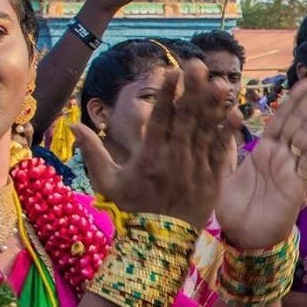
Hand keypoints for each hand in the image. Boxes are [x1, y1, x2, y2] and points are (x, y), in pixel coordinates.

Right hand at [77, 58, 229, 229]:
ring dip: (213, 105)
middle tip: (197, 65)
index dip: (167, 94)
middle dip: (192, 90)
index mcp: (149, 157)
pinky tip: (234, 111)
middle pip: (185, 119)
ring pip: (206, 131)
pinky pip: (221, 150)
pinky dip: (227, 131)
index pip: (160, 119)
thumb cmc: (133, 208)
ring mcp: (195, 169)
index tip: (171, 72)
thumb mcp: (107, 181)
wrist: (161, 241)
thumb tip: (72, 123)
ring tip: (219, 82)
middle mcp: (174, 160)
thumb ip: (92, 151)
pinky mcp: (212, 179)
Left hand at [213, 74, 306, 251]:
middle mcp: (280, 156)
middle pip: (300, 121)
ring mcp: (291, 169)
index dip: (294, 99)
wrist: (240, 239)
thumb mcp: (222, 172)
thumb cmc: (231, 209)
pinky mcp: (297, 185)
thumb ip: (227, 146)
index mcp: (264, 150)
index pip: (281, 118)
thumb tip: (228, 117)